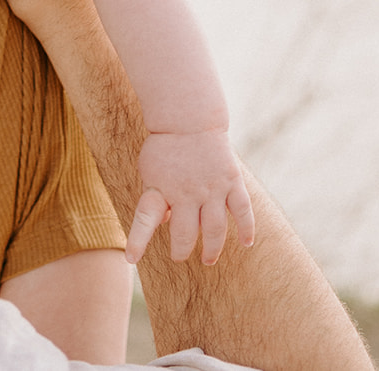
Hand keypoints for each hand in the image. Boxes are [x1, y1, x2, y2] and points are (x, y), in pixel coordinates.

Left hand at [126, 129, 255, 265]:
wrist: (189, 120)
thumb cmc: (164, 148)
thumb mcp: (150, 172)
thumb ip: (156, 198)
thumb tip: (167, 224)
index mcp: (161, 189)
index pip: (146, 219)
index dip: (138, 241)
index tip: (132, 258)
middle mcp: (188, 192)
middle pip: (187, 233)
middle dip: (182, 250)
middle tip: (180, 257)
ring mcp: (213, 187)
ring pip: (216, 228)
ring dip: (212, 248)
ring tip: (208, 259)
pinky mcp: (232, 181)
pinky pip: (243, 210)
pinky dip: (246, 229)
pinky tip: (246, 244)